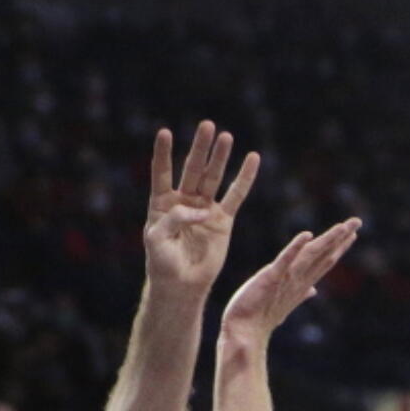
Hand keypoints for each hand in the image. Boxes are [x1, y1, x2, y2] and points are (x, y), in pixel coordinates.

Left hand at [144, 123, 258, 294]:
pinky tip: (252, 159)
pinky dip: (244, 178)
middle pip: (192, 169)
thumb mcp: (157, 239)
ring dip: (220, 157)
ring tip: (226, 136)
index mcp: (162, 203)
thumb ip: (174, 219)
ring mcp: (204, 209)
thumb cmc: (162, 263)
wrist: (181, 285)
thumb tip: (200, 210)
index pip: (162, 173)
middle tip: (207, 125)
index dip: (163, 154)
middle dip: (200, 148)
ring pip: (214, 178)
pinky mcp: (223, 220)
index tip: (165, 132)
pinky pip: (236, 195)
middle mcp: (184, 201)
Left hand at [221, 218, 360, 343]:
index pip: (323, 263)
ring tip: (343, 226)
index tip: (352, 234)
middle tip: (357, 222)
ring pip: (311, 255)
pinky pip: (284, 260)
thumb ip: (300, 294)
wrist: (244, 332)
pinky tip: (307, 235)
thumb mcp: (284, 304)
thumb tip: (313, 290)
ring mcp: (285, 280)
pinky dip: (295, 248)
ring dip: (327, 239)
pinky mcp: (270, 278)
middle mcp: (297, 281)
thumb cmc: (261, 318)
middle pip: (324, 256)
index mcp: (300, 285)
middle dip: (340, 239)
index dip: (338, 248)